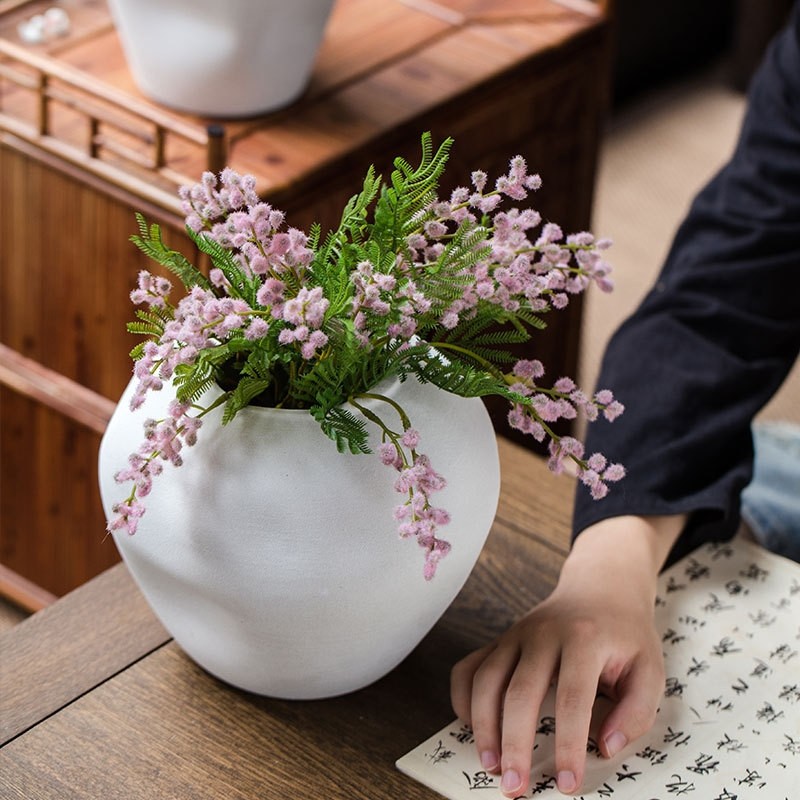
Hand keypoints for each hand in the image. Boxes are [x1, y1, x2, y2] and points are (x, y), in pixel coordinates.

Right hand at [450, 514, 684, 795]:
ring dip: (483, 725)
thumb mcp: (650, 668)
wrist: (600, 587)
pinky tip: (471, 726)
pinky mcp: (500, 639)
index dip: (567, 745)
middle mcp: (544, 633)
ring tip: (491, 765)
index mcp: (585, 639)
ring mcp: (516, 634)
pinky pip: (469, 666)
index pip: (572, 698)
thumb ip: (636, 711)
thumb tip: (604, 747)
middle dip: (514, 743)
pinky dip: (463, 697)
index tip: (567, 784)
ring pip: (486, 679)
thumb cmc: (625, 634)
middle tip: (515, 787)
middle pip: (520, 691)